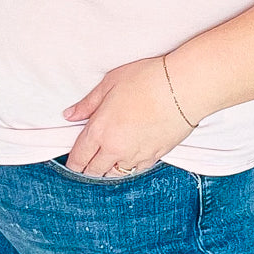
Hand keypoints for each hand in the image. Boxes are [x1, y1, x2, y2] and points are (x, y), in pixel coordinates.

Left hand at [61, 54, 195, 176]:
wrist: (183, 88)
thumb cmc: (147, 80)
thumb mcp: (110, 83)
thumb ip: (88, 104)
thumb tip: (70, 115)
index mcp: (100, 130)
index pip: (79, 157)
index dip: (73, 163)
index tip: (73, 163)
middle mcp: (115, 148)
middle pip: (94, 171)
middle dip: (88, 170)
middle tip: (86, 165)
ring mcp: (136, 155)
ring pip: (115, 174)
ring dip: (108, 170)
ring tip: (107, 163)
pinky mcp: (155, 156)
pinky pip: (136, 170)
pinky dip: (129, 167)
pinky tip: (129, 159)